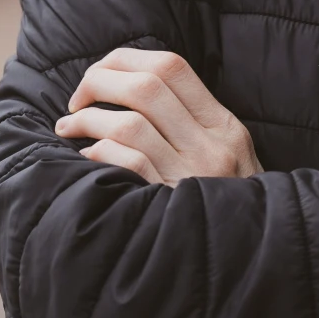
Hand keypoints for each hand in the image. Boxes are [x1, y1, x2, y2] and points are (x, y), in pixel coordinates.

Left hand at [55, 47, 261, 186]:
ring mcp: (190, 176)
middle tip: (78, 98)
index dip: (125, 60)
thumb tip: (131, 89)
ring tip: (69, 127)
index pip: (172, 68)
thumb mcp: (227, 155)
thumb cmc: (224, 200)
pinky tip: (87, 158)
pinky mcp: (168, 203)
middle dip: (98, 82)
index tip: (100, 72)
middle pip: (146, 87)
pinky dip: (99, 153)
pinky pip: (127, 163)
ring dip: (88, 119)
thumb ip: (192, 123)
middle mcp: (211, 146)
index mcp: (223, 126)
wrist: (249, 258)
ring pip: (130, 124)